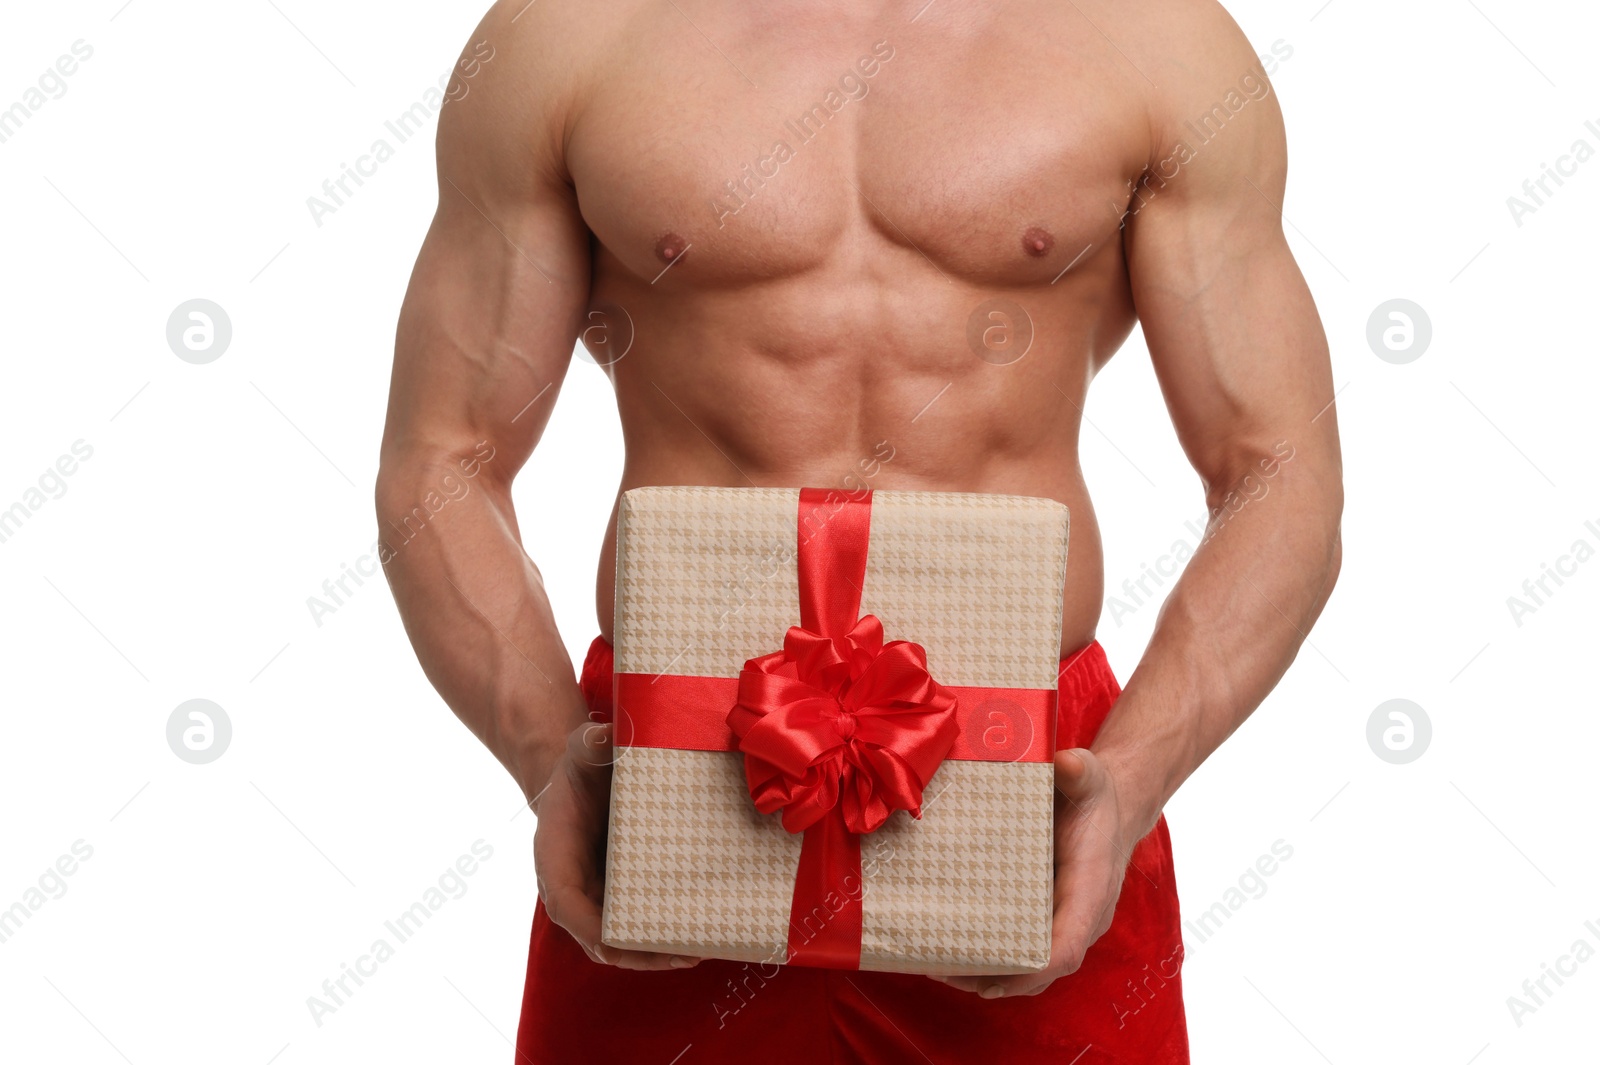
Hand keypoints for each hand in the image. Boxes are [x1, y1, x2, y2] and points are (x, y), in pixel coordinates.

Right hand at [531, 720, 701, 970]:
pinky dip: (663, 938)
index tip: (617, 941)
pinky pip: (639, 926)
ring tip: (698, 952)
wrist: (587, 774)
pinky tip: (698, 936)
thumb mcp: (583, 746)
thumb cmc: (581, 764)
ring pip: (621, 943)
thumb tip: (609, 736)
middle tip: (682, 954)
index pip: (566, 903)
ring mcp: (600, 895)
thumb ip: (591, 741)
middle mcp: (575, 886)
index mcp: (556, 857)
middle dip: (638, 954)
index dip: (590, 926)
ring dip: (655, 955)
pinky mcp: (624, 894)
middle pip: (599, 938)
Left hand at [933, 747, 1133, 996]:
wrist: (1109, 806)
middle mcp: (1079, 918)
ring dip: (986, 976)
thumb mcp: (1089, 774)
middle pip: (1042, 970)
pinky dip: (990, 962)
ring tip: (938, 969)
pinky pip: (1021, 952)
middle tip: (945, 971)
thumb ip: (1078, 768)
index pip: (1069, 944)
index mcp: (1091, 890)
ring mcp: (1063, 923)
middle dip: (997, 978)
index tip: (1001, 973)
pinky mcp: (1045, 919)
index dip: (1038, 964)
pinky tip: (952, 956)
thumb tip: (1062, 762)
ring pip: (1030, 970)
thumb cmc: (1094, 794)